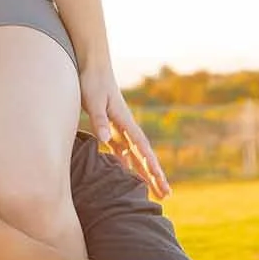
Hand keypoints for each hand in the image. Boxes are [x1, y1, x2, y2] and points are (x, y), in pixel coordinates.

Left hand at [81, 67, 169, 198]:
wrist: (92, 64)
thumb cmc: (92, 81)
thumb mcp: (94, 101)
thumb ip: (99, 120)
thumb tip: (105, 140)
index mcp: (125, 121)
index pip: (142, 147)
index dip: (150, 165)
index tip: (159, 180)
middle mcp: (126, 126)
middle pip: (144, 155)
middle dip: (155, 175)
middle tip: (166, 195)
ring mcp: (119, 127)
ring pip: (134, 154)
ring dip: (143, 172)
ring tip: (153, 191)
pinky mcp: (109, 126)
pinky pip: (121, 149)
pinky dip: (126, 163)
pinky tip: (126, 175)